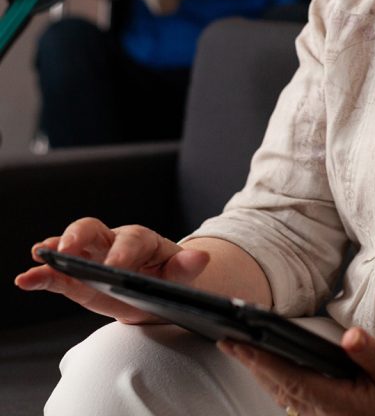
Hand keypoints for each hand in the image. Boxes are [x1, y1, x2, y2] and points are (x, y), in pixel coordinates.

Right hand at [14, 217, 208, 323]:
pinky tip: (27, 279)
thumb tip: (201, 257)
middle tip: (68, 249)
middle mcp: (113, 242)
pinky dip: (42, 275)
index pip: (132, 240)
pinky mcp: (78, 278)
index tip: (114, 266)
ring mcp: (92, 257)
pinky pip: (57, 274)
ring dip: (55, 248)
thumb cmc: (170, 279)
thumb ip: (187, 268)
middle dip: (80, 236)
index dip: (123, 252)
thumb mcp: (182, 276)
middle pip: (94, 228)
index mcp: (142, 240)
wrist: (158, 291)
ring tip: (40, 255)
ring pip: (71, 244)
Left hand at [219, 326, 374, 415]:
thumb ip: (373, 354)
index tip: (236, 342)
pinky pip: (293, 402)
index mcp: (337, 402)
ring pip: (282, 396)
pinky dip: (276, 384)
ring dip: (260, 374)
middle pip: (278, 386)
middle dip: (251, 363)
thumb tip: (349, 336)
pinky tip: (270, 372)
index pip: (288, 376)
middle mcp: (324, 415)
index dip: (260, 359)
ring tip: (240, 351)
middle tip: (225, 340)